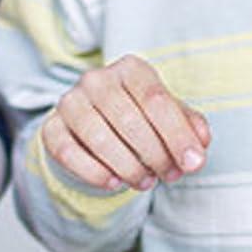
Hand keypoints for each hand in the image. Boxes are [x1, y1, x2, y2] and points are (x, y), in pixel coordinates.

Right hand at [40, 53, 209, 191]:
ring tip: (146, 181)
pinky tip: (114, 182)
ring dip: (128, 167)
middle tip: (171, 175)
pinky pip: (69, 153)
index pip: (156, 99)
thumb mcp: (168, 116)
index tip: (194, 162)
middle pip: (130, 121)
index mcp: (130, 69)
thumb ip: (189, 126)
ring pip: (99, 138)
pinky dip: (94, 173)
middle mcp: (96, 79)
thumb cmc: (140, 117)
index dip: (178, 135)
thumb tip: (200, 143)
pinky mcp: (51, 128)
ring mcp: (70, 102)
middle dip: (157, 155)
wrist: (94, 123)